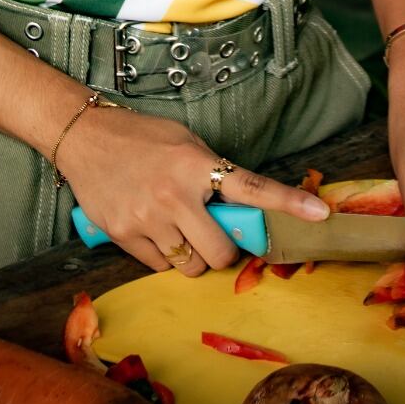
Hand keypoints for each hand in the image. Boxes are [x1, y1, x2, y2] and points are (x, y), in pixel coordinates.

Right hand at [57, 101, 329, 277]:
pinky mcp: (124, 236)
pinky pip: (160, 266)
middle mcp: (174, 195)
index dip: (289, 203)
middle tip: (215, 235)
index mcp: (196, 165)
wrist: (84, 137)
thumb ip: (212, 172)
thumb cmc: (140, 137)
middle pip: (220, 253)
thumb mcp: (184, 143)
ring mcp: (148, 219)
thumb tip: (240, 206)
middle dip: (223, 252)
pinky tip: (153, 230)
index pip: (252, 187)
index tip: (320, 214)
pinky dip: (165, 256)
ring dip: (192, 256)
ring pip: (190, 266)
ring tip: (178, 229)